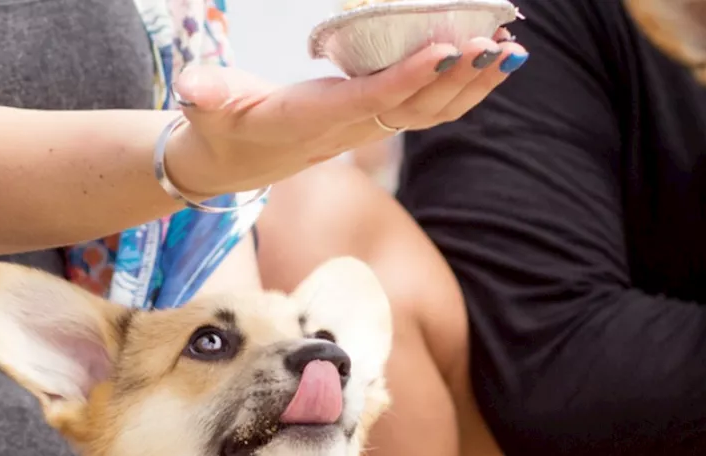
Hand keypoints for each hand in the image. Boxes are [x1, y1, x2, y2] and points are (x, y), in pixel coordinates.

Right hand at [162, 32, 526, 196]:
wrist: (237, 161)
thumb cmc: (224, 126)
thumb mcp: (207, 110)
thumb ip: (206, 96)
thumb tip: (194, 89)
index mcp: (315, 120)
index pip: (372, 100)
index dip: (410, 78)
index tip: (447, 49)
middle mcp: (352, 129)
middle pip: (418, 109)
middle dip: (460, 78)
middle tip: (499, 45)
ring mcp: (370, 129)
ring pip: (433, 112)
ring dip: (475, 84)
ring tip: (512, 51)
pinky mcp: (378, 120)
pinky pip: (430, 108)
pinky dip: (465, 87)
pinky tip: (493, 62)